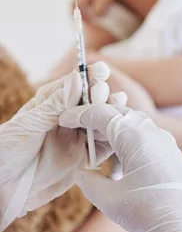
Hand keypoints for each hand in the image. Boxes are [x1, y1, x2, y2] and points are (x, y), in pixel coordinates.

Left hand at [0, 63, 111, 231]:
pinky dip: (114, 138)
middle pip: (91, 101)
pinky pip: (103, 147)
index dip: (89, 76)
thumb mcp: (28, 125)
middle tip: (103, 93)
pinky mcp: (82, 160)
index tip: (102, 71)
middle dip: (101, 94)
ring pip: (101, 122)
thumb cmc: (4, 153)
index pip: (75, 85)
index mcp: (51, 103)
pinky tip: (121, 129)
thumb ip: (55, 104)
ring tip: (119, 105)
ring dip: (111, 113)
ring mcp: (76, 138)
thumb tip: (77, 78)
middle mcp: (67, 118)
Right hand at [59, 104, 181, 231]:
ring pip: (133, 122)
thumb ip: (89, 181)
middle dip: (96, 118)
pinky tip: (117, 156)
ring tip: (94, 144)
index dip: (80, 114)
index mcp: (136, 136)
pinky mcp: (171, 151)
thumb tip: (81, 171)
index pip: (102, 113)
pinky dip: (127, 137)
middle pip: (118, 113)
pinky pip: (145, 134)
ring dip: (112, 128)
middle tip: (76, 129)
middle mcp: (152, 131)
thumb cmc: (149, 214)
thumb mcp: (109, 200)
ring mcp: (164, 140)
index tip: (64, 119)